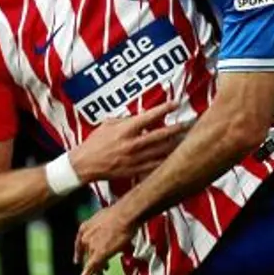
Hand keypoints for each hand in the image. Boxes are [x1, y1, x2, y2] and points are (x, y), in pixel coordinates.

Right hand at [67, 101, 187, 183]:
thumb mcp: (108, 125)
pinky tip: (176, 157)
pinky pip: (156, 166)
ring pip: (162, 151)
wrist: (84, 165)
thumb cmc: (94, 143)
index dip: (165, 109)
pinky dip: (167, 161)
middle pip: (162, 134)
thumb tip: (141, 116)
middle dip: (178, 128)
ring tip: (187, 139)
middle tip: (190, 123)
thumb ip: (125, 120)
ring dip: (176, 144)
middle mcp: (133, 144)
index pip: (150, 116)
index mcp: (126, 130)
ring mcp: (135, 159)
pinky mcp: (135, 171)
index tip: (176, 103)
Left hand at [75, 204, 136, 274]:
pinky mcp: (98, 255)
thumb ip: (106, 226)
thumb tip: (114, 230)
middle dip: (91, 262)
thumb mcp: (107, 218)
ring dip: (96, 272)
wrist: (124, 215)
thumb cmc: (121, 213)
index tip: (78, 260)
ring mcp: (91, 247)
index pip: (80, 243)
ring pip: (91, 263)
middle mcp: (85, 237)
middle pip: (87, 254)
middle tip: (97, 270)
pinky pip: (90, 269)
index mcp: (85, 227)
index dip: (79, 253)